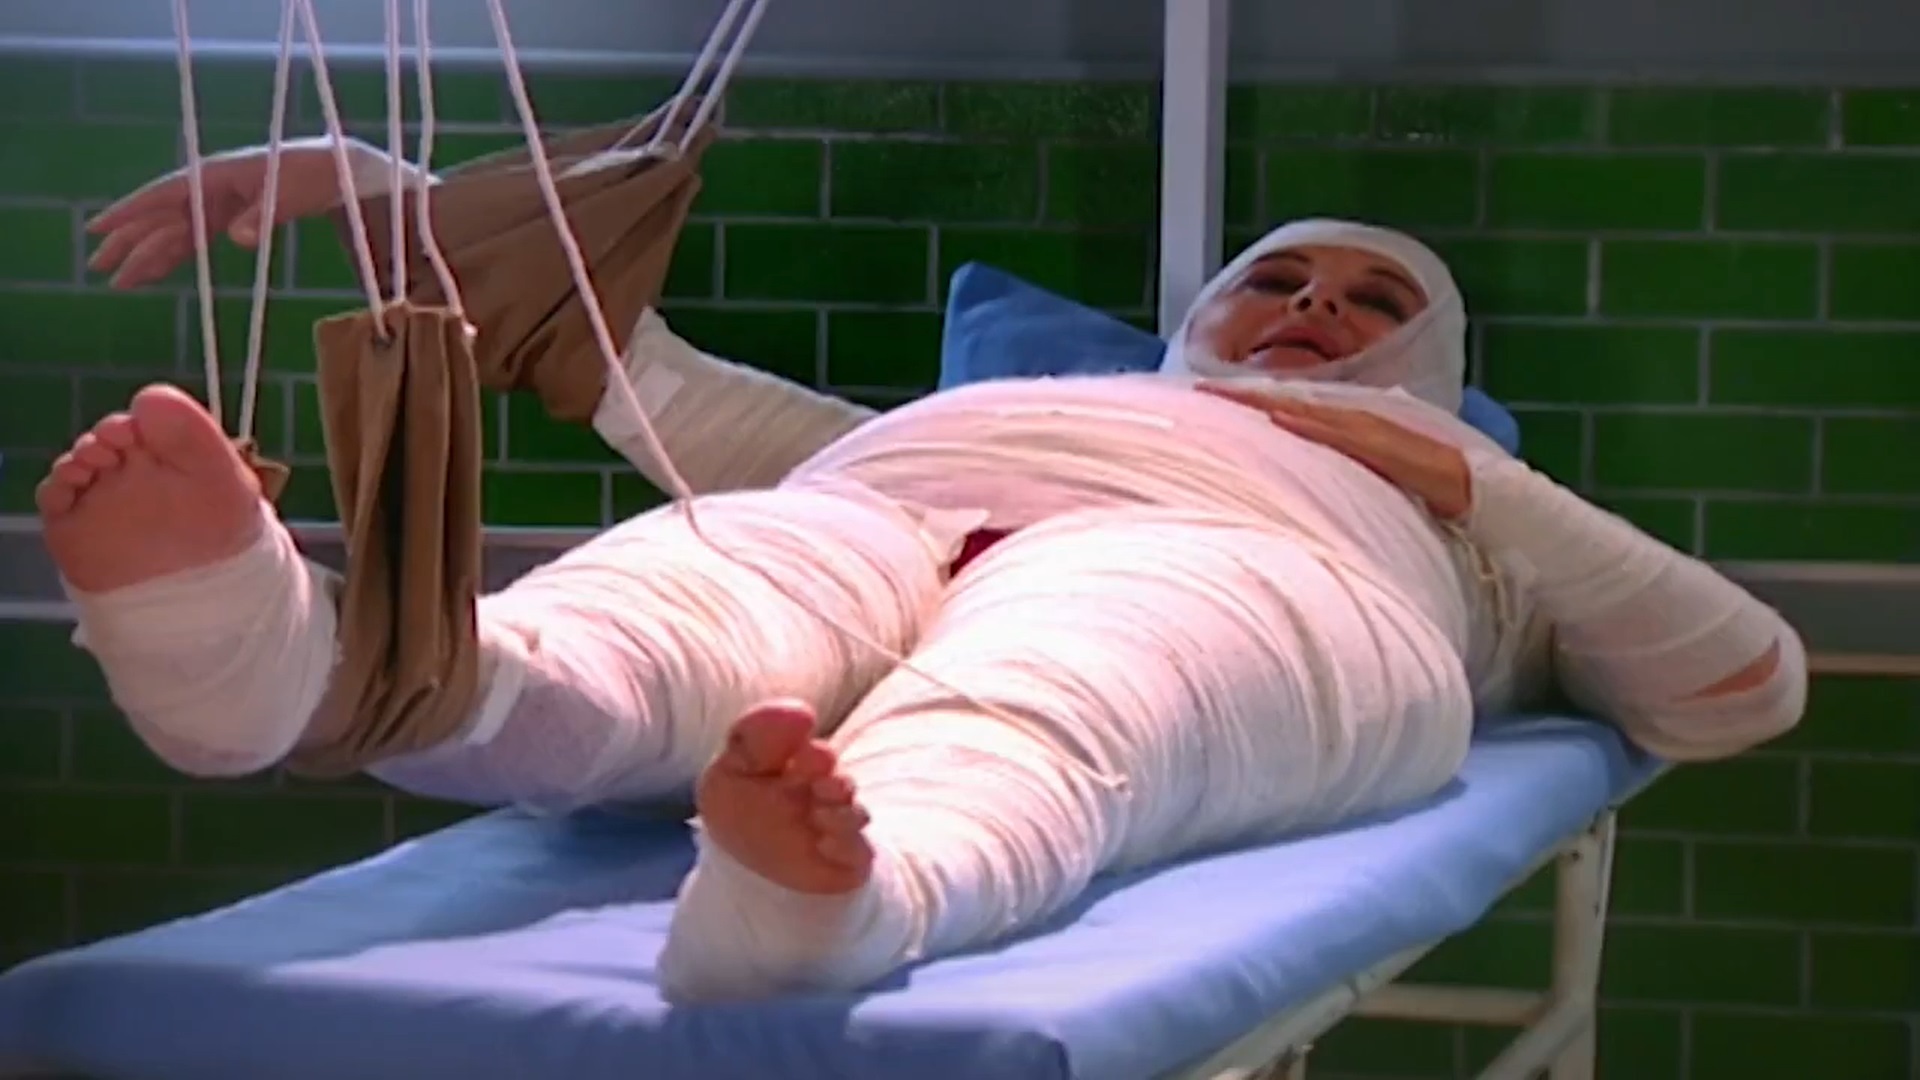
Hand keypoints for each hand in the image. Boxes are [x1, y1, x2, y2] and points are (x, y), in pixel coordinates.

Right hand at [86, 138, 370, 288]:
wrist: (336, 171)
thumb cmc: (312, 173)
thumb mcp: (291, 192)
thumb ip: (262, 214)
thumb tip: (235, 238)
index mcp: (215, 175)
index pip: (164, 194)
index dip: (131, 210)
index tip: (99, 226)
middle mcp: (207, 190)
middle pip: (159, 218)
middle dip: (128, 241)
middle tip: (98, 267)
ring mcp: (215, 206)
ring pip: (171, 233)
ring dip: (145, 255)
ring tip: (118, 282)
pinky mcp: (227, 221)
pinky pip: (191, 242)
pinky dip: (171, 258)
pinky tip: (150, 274)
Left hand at [1197, 381, 1473, 520]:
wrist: (1476, 494)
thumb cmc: (1421, 490)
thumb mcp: (1365, 479)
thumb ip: (1336, 472)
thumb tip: (1302, 474)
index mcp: (1346, 429)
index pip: (1288, 409)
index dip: (1249, 402)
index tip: (1207, 398)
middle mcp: (1353, 423)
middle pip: (1287, 403)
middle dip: (1243, 398)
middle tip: (1197, 390)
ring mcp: (1370, 432)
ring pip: (1307, 412)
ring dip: (1265, 404)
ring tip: (1224, 397)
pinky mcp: (1388, 448)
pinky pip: (1342, 436)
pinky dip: (1309, 427)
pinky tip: (1280, 419)